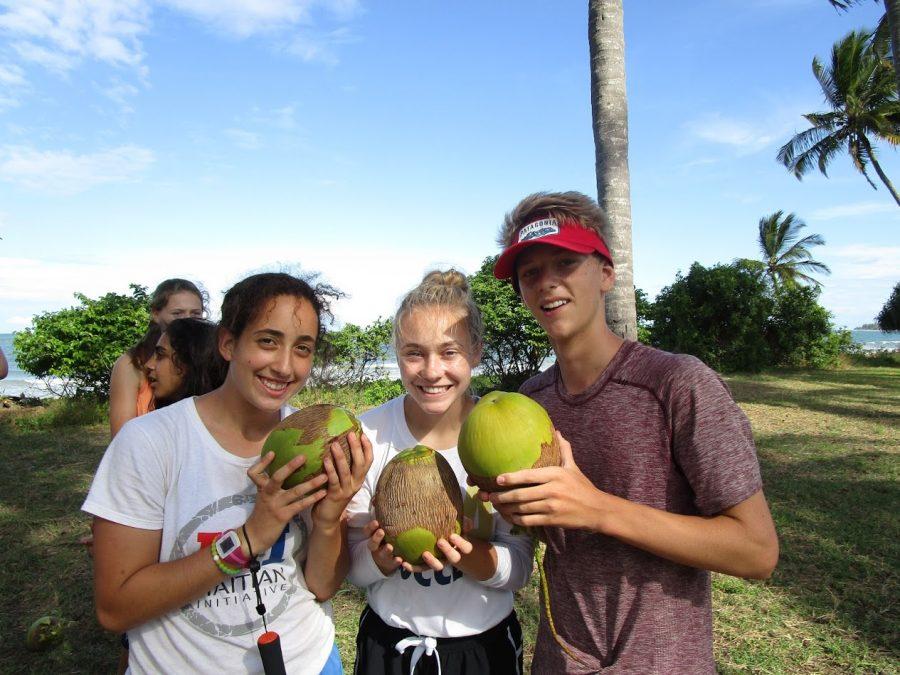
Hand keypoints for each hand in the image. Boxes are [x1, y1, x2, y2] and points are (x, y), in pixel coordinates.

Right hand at [244, 451, 328, 553]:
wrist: (255, 536)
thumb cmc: (262, 513)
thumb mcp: (262, 497)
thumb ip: (269, 485)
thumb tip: (283, 470)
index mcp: (261, 488)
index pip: (255, 473)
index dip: (262, 462)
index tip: (272, 452)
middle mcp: (267, 494)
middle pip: (277, 477)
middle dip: (290, 466)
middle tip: (304, 456)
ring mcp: (275, 505)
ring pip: (294, 491)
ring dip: (311, 483)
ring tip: (325, 475)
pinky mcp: (283, 516)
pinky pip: (300, 505)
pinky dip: (312, 498)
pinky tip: (323, 493)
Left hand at [312, 431, 373, 527]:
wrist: (327, 518)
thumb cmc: (332, 494)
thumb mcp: (342, 479)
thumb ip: (343, 465)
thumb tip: (337, 443)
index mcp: (359, 478)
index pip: (368, 461)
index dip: (367, 447)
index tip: (363, 434)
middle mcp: (355, 484)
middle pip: (360, 464)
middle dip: (356, 448)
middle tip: (350, 434)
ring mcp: (346, 490)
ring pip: (346, 471)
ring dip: (341, 457)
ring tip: (334, 444)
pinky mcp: (335, 496)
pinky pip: (334, 481)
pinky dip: (330, 470)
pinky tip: (325, 460)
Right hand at [363, 519, 402, 575]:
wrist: (387, 559)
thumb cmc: (386, 537)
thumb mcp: (382, 527)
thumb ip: (381, 514)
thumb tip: (376, 497)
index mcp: (372, 536)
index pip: (367, 531)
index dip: (370, 527)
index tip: (376, 522)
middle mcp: (375, 547)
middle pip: (372, 543)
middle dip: (376, 537)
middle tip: (381, 532)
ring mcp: (382, 556)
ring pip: (382, 554)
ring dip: (385, 550)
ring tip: (390, 547)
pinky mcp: (390, 564)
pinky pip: (392, 564)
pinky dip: (396, 562)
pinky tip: (400, 559)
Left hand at [399, 517, 476, 573]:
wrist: (439, 542)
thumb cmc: (448, 531)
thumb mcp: (456, 526)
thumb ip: (462, 523)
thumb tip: (468, 520)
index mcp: (460, 547)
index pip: (466, 548)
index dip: (460, 543)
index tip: (452, 535)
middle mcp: (451, 557)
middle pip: (454, 558)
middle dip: (448, 551)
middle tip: (440, 541)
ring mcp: (439, 562)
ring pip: (438, 566)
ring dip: (432, 561)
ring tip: (424, 554)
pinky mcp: (427, 566)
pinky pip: (420, 568)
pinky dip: (412, 568)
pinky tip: (404, 563)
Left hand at [487, 431, 605, 531]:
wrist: (597, 510)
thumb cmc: (582, 487)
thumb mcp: (573, 467)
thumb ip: (564, 449)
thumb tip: (557, 431)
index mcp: (555, 474)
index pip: (528, 475)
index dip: (511, 478)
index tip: (497, 479)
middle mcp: (552, 490)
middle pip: (520, 494)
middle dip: (501, 497)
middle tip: (488, 496)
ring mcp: (551, 506)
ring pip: (522, 509)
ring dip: (506, 509)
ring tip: (495, 506)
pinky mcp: (552, 520)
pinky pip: (528, 521)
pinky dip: (515, 520)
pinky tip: (509, 517)